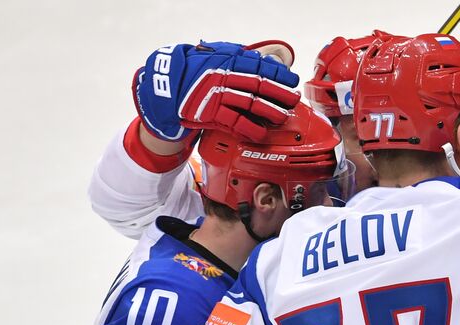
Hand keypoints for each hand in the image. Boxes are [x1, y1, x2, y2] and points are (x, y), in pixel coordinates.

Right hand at [133, 40, 300, 141]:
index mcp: (226, 61)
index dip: (279, 74)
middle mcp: (224, 77)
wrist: (165, 88)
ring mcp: (217, 96)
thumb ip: (238, 57)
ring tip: (283, 117)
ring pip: (251, 104)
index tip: (292, 80)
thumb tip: (265, 60)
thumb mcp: (215, 56)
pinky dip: (250, 129)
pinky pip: (235, 123)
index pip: (259, 66)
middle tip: (294, 99)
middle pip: (259, 85)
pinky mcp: (210, 114)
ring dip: (270, 112)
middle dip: (280, 93)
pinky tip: (261, 133)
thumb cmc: (194, 72)